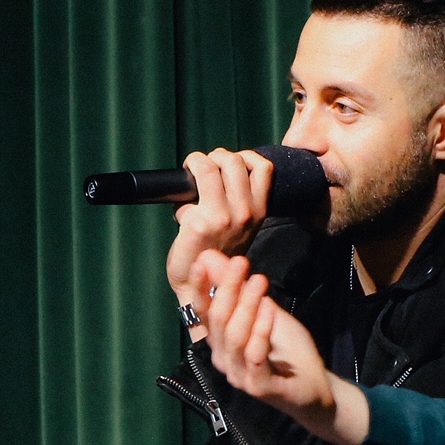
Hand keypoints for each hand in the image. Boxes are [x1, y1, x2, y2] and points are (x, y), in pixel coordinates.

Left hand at [166, 148, 276, 304]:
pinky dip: (183, 188)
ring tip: (193, 174)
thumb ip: (238, 199)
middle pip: (234, 161)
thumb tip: (216, 170)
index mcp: (259, 211)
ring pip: (212, 166)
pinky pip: (191, 186)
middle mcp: (245, 212)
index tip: (227, 165)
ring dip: (199, 163)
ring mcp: (223, 216)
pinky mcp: (199, 222)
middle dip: (216, 157)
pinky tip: (181, 205)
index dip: (243, 157)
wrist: (203, 287)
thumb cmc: (219, 252)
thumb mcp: (242, 225)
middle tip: (204, 168)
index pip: (263, 167)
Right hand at [198, 253, 369, 444]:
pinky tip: (269, 310)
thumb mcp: (266, 312)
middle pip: (218, 320)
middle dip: (228, 288)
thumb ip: (243, 290)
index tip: (202, 261)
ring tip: (260, 281)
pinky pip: (255, 357)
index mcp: (220, 342)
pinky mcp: (258, 387)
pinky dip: (261, 331)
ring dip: (246, 306)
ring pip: (234, 337)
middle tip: (241, 262)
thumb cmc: (287, 350)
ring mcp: (238, 374)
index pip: (203, 312)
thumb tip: (215, 258)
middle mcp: (223, 358)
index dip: (200, 287)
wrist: (315, 387)